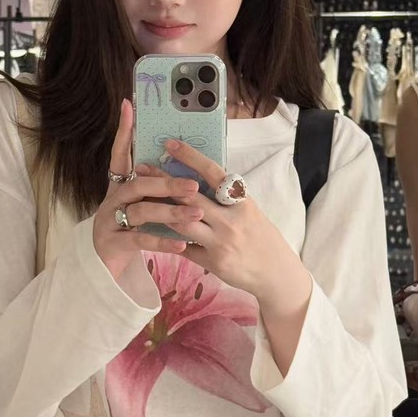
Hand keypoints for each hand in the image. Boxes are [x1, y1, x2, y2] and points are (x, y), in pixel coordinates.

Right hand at [92, 100, 205, 281]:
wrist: (105, 267)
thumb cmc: (131, 232)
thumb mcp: (141, 206)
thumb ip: (155, 190)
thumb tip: (187, 169)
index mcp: (119, 187)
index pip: (120, 154)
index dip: (124, 131)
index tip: (129, 106)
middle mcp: (112, 200)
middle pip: (138, 185)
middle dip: (166, 184)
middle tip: (193, 186)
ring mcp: (109, 222)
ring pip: (141, 212)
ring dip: (171, 212)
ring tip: (195, 214)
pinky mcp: (113, 244)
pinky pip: (140, 240)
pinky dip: (162, 241)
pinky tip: (183, 244)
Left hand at [143, 138, 308, 308]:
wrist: (276, 272)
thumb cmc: (261, 236)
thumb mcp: (248, 210)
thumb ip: (226, 198)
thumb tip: (195, 179)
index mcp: (242, 201)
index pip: (213, 173)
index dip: (190, 157)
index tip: (170, 143)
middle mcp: (230, 220)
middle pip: (189, 197)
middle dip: (162, 181)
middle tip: (141, 168)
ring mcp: (221, 242)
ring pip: (181, 223)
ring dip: (159, 209)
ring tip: (141, 197)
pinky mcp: (213, 262)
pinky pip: (184, 248)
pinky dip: (169, 238)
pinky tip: (152, 229)